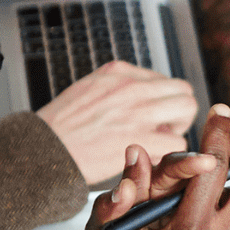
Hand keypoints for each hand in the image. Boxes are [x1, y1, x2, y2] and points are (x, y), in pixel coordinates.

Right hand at [36, 61, 197, 182]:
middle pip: (183, 91)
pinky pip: (176, 141)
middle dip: (178, 112)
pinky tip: (148, 156)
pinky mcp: (142, 139)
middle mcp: (132, 86)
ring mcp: (139, 111)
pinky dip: (167, 152)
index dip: (163, 101)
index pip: (164, 80)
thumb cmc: (61, 127)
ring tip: (156, 142)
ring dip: (176, 129)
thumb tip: (144, 92)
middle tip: (163, 129)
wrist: (42, 149)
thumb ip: (119, 87)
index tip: (154, 115)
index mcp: (120, 72)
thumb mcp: (89, 88)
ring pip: (187, 110)